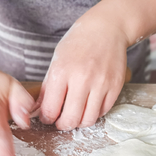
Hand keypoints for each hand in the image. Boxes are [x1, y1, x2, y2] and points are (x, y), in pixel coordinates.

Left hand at [39, 15, 128, 129]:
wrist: (107, 29)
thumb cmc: (78, 43)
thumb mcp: (57, 60)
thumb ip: (48, 88)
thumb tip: (39, 110)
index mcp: (62, 72)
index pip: (51, 110)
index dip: (47, 119)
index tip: (48, 118)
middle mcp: (82, 79)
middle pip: (70, 120)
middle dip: (63, 125)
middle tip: (61, 122)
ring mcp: (101, 84)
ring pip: (88, 120)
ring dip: (80, 122)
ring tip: (76, 114)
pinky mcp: (115, 87)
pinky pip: (103, 112)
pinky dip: (94, 113)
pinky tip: (89, 105)